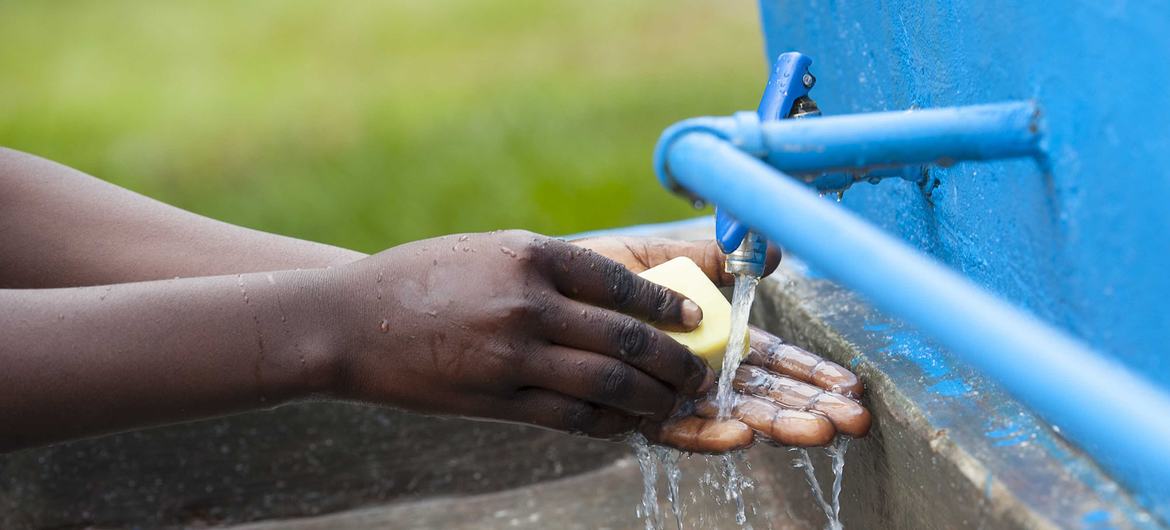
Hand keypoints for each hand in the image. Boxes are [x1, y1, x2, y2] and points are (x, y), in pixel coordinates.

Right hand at [326, 231, 715, 438]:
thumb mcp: (492, 251)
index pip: (619, 282)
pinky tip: (626, 422)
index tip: (694, 317)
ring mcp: (511, 355)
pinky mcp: (496, 399)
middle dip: (674, 361)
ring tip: (674, 402)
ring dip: (651, 398)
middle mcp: (526, 303)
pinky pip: (569, 416)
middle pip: (625, 339)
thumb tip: (621, 297)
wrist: (352, 322)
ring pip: (606, 384)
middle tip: (699, 372)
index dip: (667, 304)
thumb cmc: (427, 277)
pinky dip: (607, 422)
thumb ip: (552, 270)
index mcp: (529, 255)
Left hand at [574, 236, 868, 451]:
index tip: (850, 386)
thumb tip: (771, 256)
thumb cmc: (589, 274)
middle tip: (851, 422)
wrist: (522, 297)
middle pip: (761, 395)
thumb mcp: (652, 258)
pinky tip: (741, 432)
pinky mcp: (629, 417)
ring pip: (727, 416)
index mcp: (706, 335)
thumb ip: (706, 258)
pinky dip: (707, 433)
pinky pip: (672, 431)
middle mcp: (691, 372)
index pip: (769, 359)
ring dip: (773, 425)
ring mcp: (664, 397)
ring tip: (816, 431)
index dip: (810, 373)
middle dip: (807, 408)